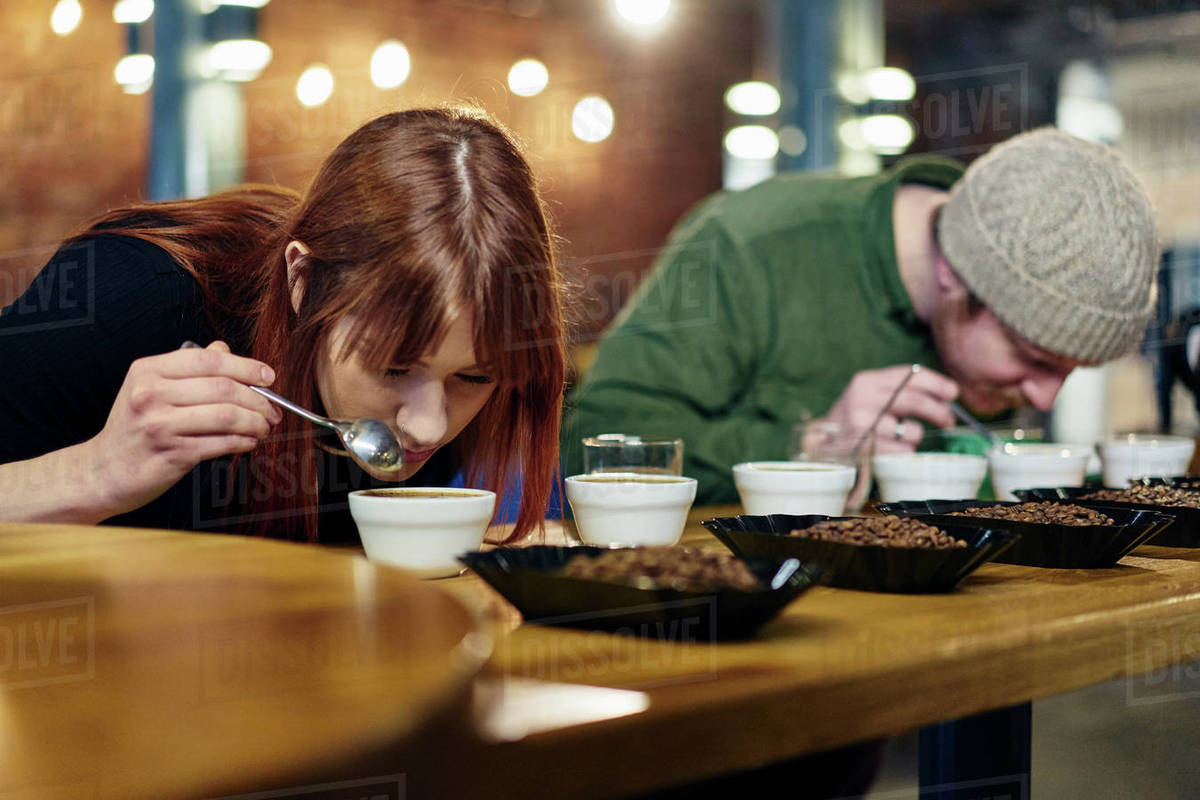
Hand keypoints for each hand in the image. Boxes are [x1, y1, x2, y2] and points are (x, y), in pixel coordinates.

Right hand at [83, 341, 282, 517]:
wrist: (104, 470)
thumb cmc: (134, 428)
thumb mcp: (151, 388)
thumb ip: (189, 368)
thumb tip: (224, 349)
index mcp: (148, 371)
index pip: (208, 360)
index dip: (245, 366)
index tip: (268, 376)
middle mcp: (150, 395)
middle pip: (222, 388)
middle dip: (258, 399)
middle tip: (273, 409)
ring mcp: (159, 425)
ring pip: (226, 416)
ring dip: (255, 421)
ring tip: (265, 427)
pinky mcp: (171, 454)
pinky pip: (220, 443)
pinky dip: (243, 442)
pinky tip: (249, 442)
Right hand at [823, 365, 958, 454]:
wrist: (820, 449)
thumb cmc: (854, 421)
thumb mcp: (869, 396)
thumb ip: (899, 390)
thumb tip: (947, 395)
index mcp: (866, 381)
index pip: (909, 375)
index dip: (937, 383)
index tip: (954, 393)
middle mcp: (861, 400)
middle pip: (915, 401)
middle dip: (939, 411)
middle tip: (948, 421)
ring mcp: (862, 427)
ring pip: (912, 430)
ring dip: (915, 437)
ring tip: (903, 438)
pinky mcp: (865, 451)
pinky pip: (903, 452)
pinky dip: (905, 453)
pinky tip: (891, 451)